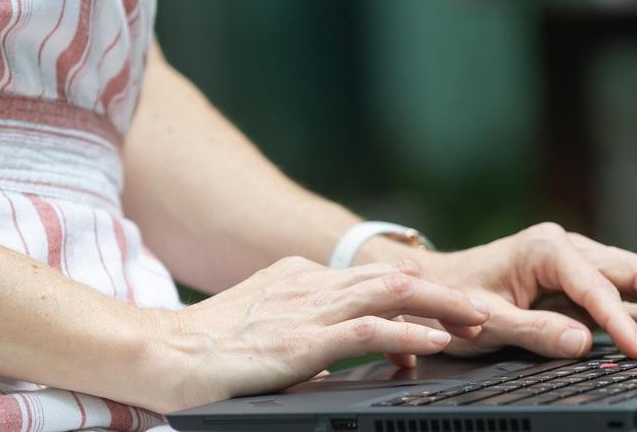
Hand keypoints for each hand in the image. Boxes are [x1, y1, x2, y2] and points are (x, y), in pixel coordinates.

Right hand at [145, 256, 488, 412]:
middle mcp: (310, 283)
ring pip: (391, 295)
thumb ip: (305, 333)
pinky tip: (433, 344)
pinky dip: (407, 335)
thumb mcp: (264, 329)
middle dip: (444, 295)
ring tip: (476, 321)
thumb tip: (341, 357)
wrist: (156, 353)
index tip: (446, 315)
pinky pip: (367, 331)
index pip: (372, 281)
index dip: (416, 296)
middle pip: (393, 280)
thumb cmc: (204, 350)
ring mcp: (307, 308)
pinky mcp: (301, 339)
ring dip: (440, 308)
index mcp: (301, 278)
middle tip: (481, 312)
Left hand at [397, 222, 636, 363]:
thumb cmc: (453, 301)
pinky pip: (619, 291)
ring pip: (635, 276)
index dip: (622, 321)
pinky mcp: (579, 278)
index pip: (598, 286)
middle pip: (634, 269)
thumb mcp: (488, 322)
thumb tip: (583, 343)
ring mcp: (576, 260)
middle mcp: (567, 246)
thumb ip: (535, 332)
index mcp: (546, 248)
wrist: (432, 285)